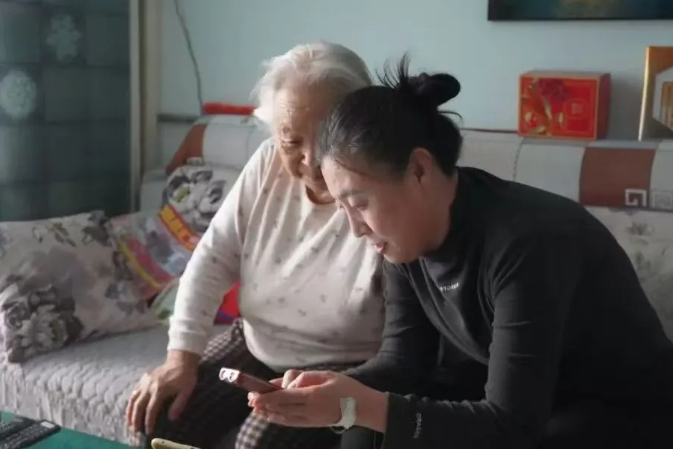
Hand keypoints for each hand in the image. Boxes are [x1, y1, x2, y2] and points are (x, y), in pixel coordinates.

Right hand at [126, 351, 198, 434]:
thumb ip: (179, 405)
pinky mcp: (144, 377)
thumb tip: (171, 419)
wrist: (181, 360)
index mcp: (160, 390)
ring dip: (130, 411)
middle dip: (136, 419)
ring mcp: (145, 381)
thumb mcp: (186, 391)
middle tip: (134, 430)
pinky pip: (135, 390)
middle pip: (138, 405)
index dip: (149, 422)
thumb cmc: (185, 377)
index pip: (151, 410)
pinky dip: (131, 400)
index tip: (149, 431)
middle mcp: (149, 386)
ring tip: (129, 422)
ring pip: (133, 398)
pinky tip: (131, 407)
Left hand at [248, 370, 387, 429]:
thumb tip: (287, 382)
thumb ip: (305, 377)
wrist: (361, 407)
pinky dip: (278, 419)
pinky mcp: (311, 424)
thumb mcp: (326, 374)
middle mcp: (309, 409)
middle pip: (281, 408)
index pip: (285, 397)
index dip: (268, 397)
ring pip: (283, 417)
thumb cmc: (345, 387)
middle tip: (250, 398)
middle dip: (264, 404)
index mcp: (313, 395)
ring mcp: (310, 419)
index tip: (254, 396)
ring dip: (268, 413)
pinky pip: (291, 422)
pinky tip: (270, 415)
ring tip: (256, 408)